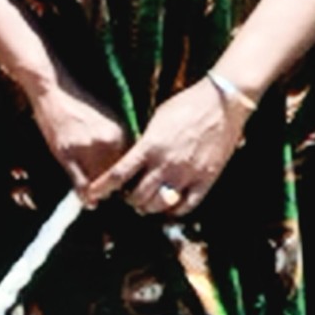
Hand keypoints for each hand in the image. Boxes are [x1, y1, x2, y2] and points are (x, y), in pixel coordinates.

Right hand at [28, 80, 132, 195]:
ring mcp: (86, 149)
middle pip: (116, 175)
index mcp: (120, 133)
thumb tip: (124, 162)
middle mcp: (107, 141)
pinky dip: (84, 195)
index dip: (127, 178)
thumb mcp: (106, 119)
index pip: (130, 164)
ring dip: (100, 193)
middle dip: (114, 188)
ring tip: (98, 198)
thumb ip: (117, 141)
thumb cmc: (79, 104)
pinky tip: (87, 201)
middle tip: (111, 196)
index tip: (125, 187)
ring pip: (99, 182)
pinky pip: (80, 183)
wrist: (54, 90)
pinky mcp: (67, 154)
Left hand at [88, 81, 246, 218]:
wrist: (222, 103)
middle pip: (137, 196)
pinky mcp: (206, 179)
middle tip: (129, 197)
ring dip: (149, 207)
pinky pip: (186, 206)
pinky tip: (170, 206)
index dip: (102, 188)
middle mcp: (166, 164)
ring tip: (147, 202)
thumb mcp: (156, 121)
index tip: (92, 194)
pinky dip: (175, 210)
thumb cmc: (186, 105)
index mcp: (150, 146)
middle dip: (129, 200)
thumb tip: (132, 160)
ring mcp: (187, 174)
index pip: (118, 174)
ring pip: (159, 205)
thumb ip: (144, 144)